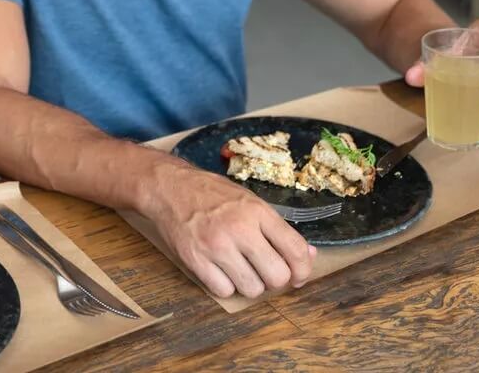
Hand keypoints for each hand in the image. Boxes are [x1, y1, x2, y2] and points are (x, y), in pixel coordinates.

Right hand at [149, 164, 314, 298]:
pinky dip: (224, 285)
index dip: (302, 270)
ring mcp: (216, 246)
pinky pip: (224, 291)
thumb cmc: (212, 194)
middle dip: (274, 279)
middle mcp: (239, 229)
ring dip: (249, 284)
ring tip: (239, 268)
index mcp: (257, 212)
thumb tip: (309, 254)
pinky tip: (219, 270)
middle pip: (277, 276)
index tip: (297, 276)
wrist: (169, 188)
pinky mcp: (195, 260)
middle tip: (263, 270)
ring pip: (252, 289)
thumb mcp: (250, 201)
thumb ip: (278, 228)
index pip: (296, 250)